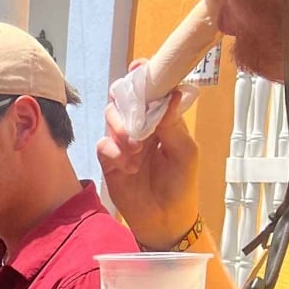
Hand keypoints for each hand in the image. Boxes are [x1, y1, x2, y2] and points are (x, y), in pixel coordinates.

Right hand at [97, 71, 201, 249]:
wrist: (165, 219)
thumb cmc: (180, 184)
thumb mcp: (185, 152)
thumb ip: (173, 124)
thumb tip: (171, 94)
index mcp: (161, 119)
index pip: (150, 90)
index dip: (143, 76)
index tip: (138, 69)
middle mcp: (140, 125)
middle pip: (124, 98)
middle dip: (126, 102)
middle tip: (135, 116)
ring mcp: (122, 142)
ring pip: (110, 118)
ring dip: (120, 127)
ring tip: (135, 147)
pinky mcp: (109, 161)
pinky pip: (103, 145)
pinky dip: (113, 151)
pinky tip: (128, 165)